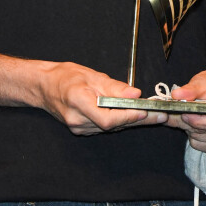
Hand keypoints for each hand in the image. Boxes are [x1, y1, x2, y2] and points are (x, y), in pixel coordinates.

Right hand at [38, 61, 167, 135]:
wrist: (43, 87)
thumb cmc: (65, 76)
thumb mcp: (91, 75)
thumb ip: (114, 87)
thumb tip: (135, 95)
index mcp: (78, 102)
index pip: (108, 117)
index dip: (128, 116)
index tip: (146, 111)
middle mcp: (78, 120)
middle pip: (113, 125)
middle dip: (139, 120)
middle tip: (161, 115)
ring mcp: (78, 128)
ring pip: (111, 127)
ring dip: (132, 121)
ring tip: (154, 114)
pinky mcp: (81, 130)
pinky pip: (105, 127)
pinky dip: (120, 121)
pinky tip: (134, 116)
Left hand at [166, 69, 205, 152]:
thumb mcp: (202, 82)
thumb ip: (189, 90)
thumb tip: (176, 96)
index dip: (199, 121)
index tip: (185, 114)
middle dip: (191, 125)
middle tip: (180, 114)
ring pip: (205, 140)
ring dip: (191, 131)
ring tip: (190, 117)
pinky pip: (205, 147)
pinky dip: (196, 138)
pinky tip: (196, 125)